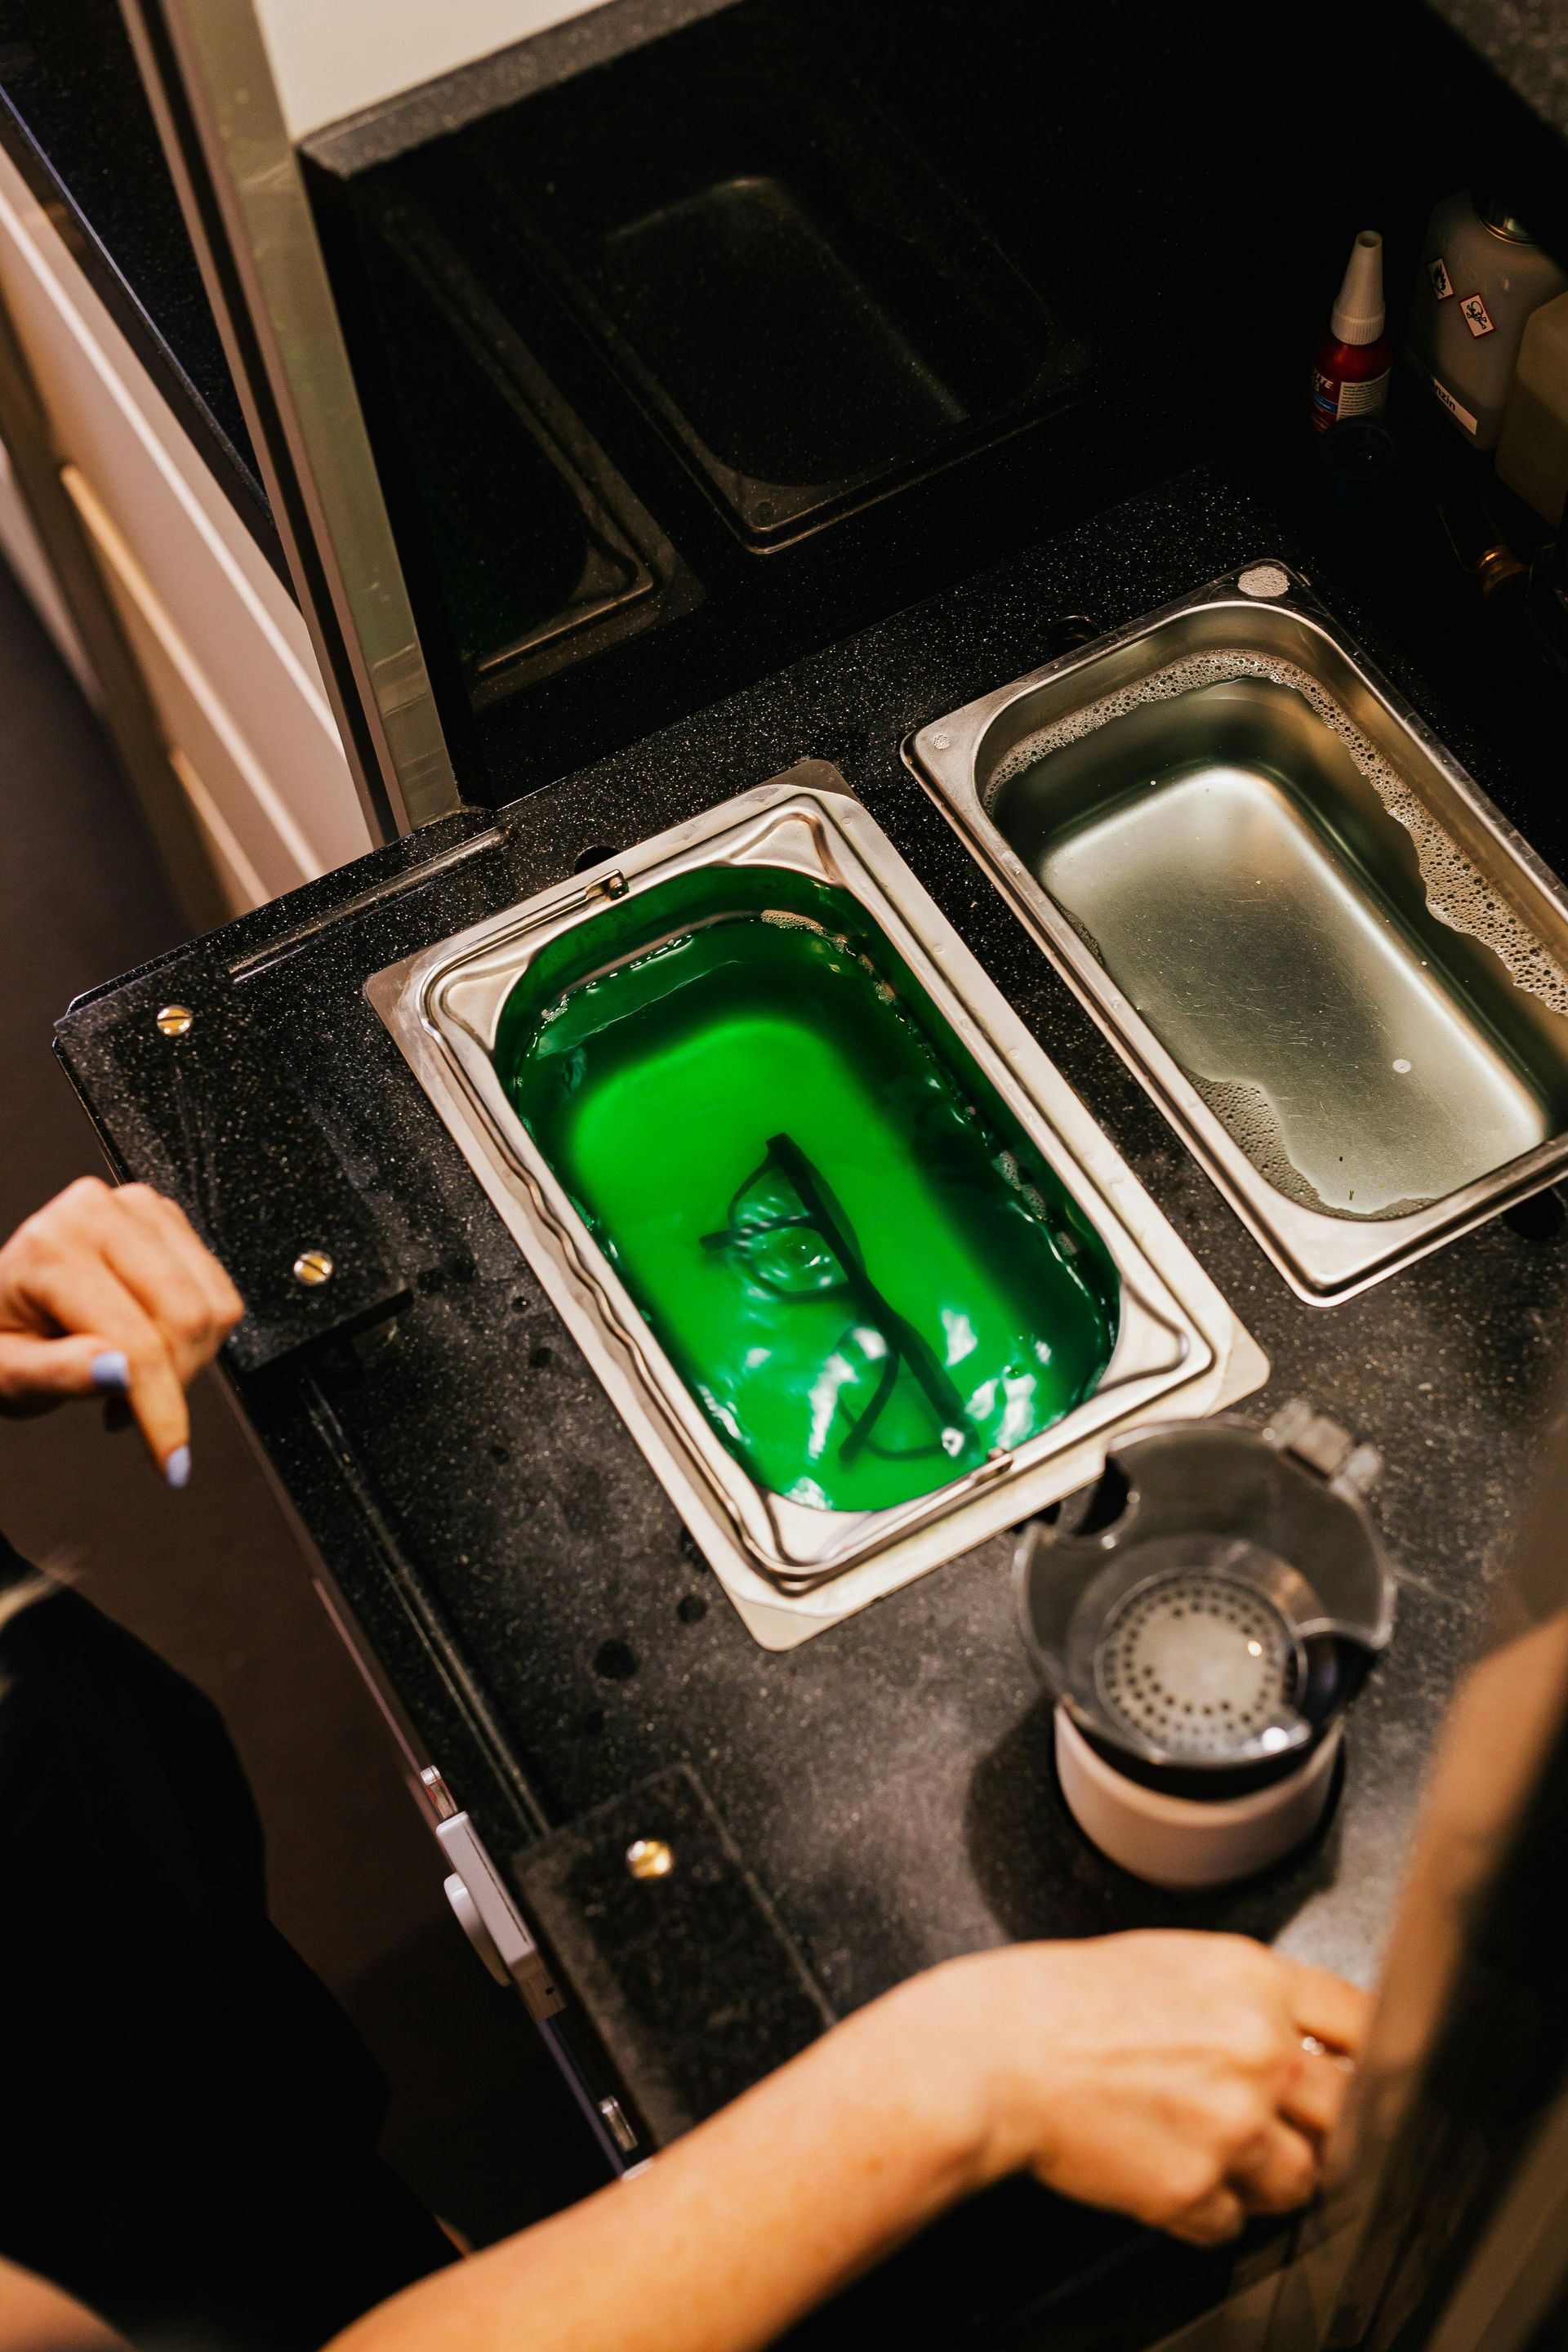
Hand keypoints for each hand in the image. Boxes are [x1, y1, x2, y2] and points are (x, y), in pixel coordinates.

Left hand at [0, 1177, 243, 1484]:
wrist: (2, 1303)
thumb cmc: (2, 1337)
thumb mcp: (8, 1373)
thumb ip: (60, 1373)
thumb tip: (121, 1371)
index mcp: (54, 1246)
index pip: (137, 1342)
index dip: (161, 1410)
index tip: (171, 1460)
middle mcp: (100, 1212)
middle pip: (187, 1320)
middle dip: (175, 1384)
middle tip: (138, 1413)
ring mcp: (140, 1209)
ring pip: (213, 1308)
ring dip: (189, 1361)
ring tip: (138, 1377)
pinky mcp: (168, 1220)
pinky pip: (220, 1293)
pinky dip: (199, 1337)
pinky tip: (155, 1346)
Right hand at [902, 1930, 1369, 2245]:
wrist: (994, 2053)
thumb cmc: (1065, 2000)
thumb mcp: (1172, 1960)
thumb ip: (1250, 1996)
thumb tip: (1307, 2036)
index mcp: (1255, 1982)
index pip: (1365, 2024)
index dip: (1368, 2055)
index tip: (1363, 2074)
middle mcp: (1257, 2053)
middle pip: (1349, 2111)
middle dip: (1318, 2123)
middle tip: (1282, 2122)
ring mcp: (1230, 2126)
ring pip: (1302, 2180)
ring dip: (1268, 2176)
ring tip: (1212, 2149)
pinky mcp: (1193, 2190)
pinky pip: (1234, 2223)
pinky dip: (1209, 2210)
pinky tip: (1167, 2170)